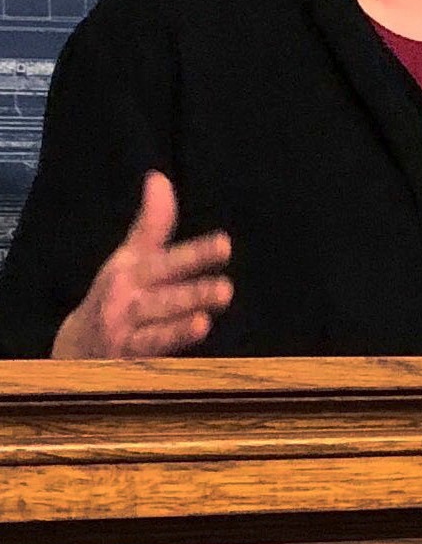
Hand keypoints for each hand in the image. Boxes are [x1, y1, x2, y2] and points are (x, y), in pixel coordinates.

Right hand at [51, 172, 233, 358]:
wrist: (74, 347)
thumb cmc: (115, 294)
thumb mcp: (130, 257)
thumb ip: (152, 222)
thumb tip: (159, 177)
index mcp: (132, 273)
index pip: (167, 260)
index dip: (195, 254)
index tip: (225, 244)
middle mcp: (128, 302)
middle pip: (165, 298)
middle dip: (192, 294)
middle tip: (225, 289)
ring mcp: (126, 336)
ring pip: (156, 332)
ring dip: (179, 329)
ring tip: (203, 322)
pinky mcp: (126, 365)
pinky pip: (147, 362)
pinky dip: (162, 363)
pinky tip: (186, 361)